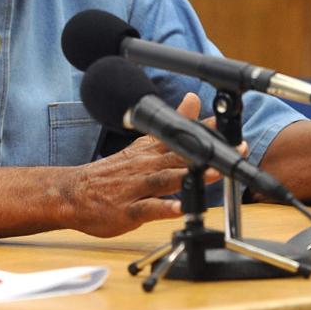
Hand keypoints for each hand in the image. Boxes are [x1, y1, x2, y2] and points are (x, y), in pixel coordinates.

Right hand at [58, 92, 220, 236]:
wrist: (74, 192)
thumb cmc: (113, 172)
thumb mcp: (143, 143)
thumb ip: (172, 123)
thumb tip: (193, 99)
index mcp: (152, 151)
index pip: (183, 136)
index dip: (208, 130)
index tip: (231, 124)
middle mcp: (147, 166)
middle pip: (181, 156)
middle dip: (209, 152)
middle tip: (236, 148)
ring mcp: (137, 187)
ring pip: (167, 179)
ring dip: (191, 176)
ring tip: (213, 174)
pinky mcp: (128, 210)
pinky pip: (148, 208)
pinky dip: (164, 208)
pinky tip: (180, 209)